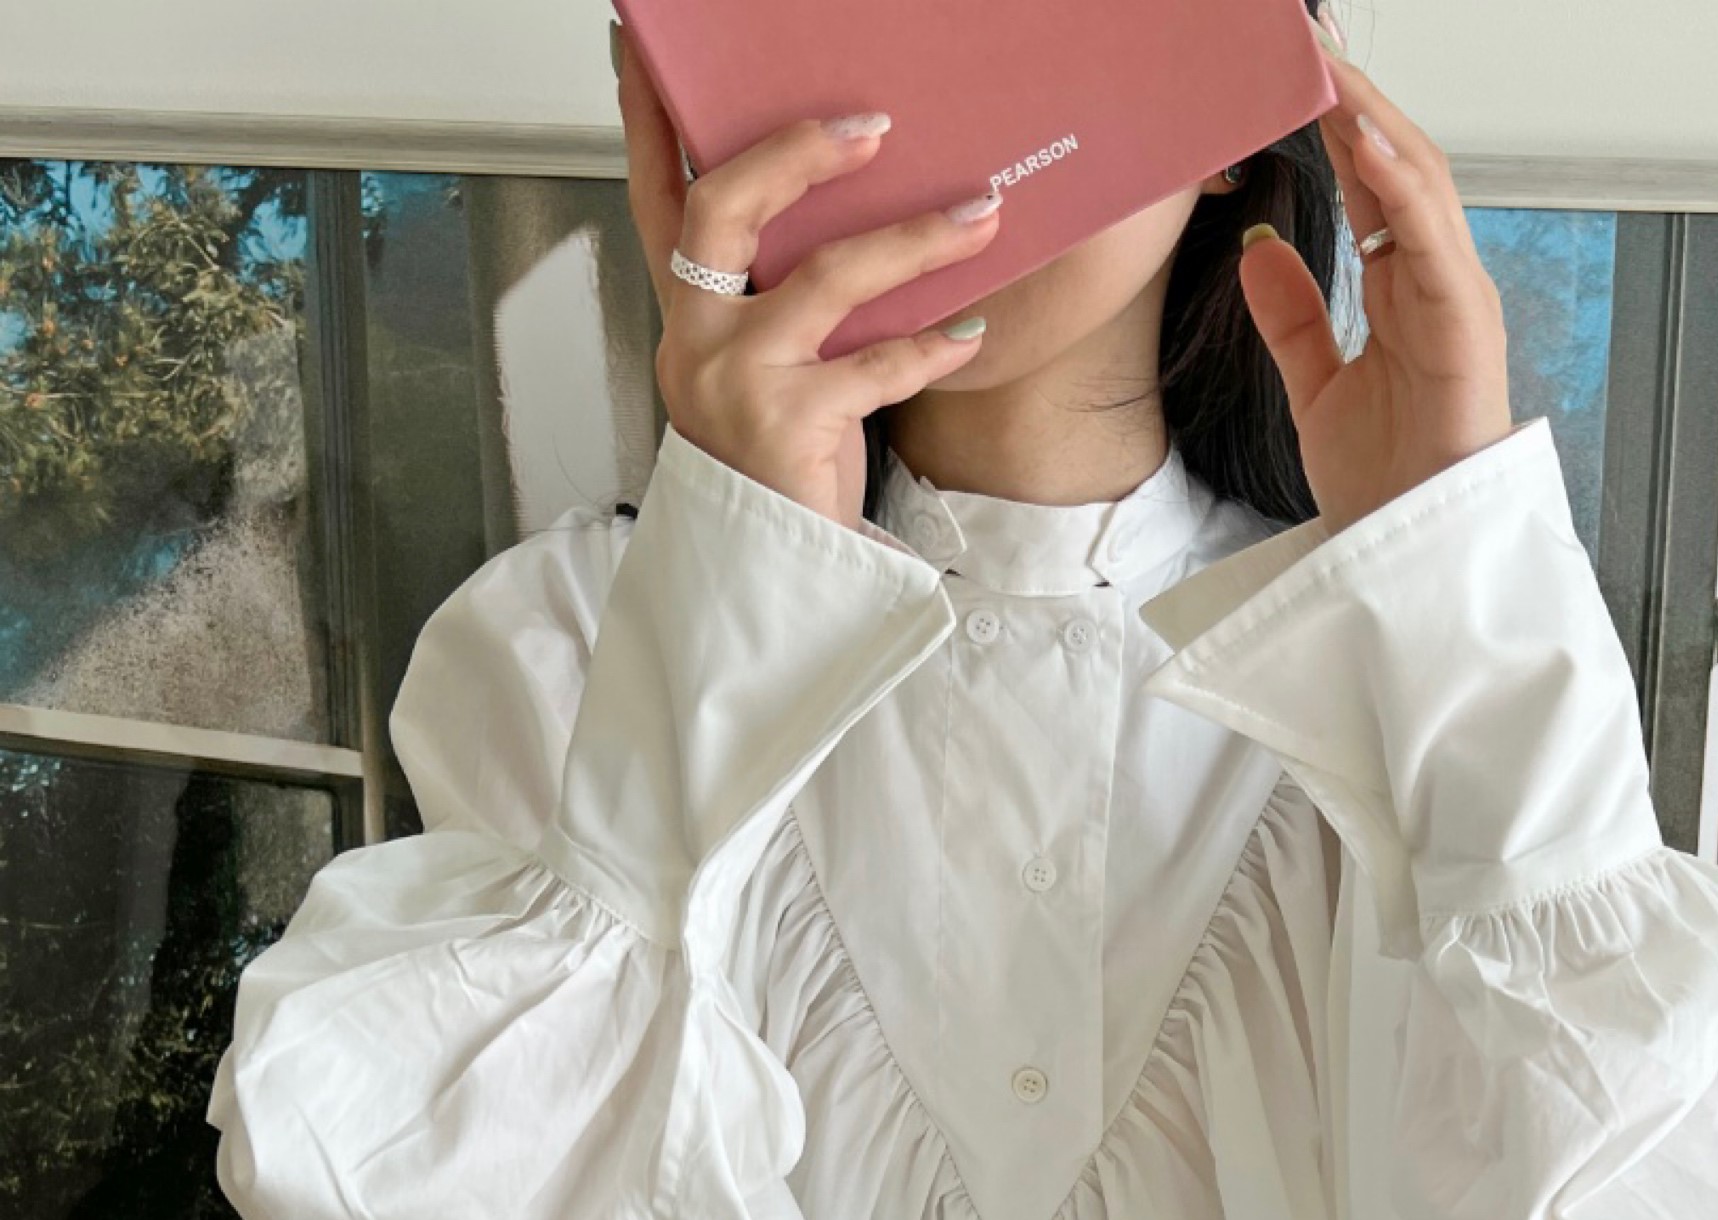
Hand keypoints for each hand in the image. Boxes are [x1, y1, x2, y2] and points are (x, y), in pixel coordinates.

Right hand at [613, 23, 1002, 528]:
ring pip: (826, 278)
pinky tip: (969, 329)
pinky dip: (931, 346)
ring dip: (912, 239)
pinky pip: (875, 367)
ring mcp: (739, 382)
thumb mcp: (760, 370)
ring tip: (977, 215)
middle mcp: (698, 341)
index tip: (651, 57)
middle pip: (725, 210)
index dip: (654, 124)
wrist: (770, 575)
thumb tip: (845, 214)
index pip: (655, 201)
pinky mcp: (789, 426)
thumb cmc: (775, 466)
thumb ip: (775, 299)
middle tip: (872, 127)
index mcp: (686, 318)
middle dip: (799, 154)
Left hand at [1237, 16, 1514, 534]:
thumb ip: (1293, 319)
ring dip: (1374, 118)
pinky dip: (1398, 183)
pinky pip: (1430, 236)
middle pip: (1399, 167)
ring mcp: (1455, 300)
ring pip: (1419, 184)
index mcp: (1405, 294)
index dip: (1338, 125)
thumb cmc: (1381, 488)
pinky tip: (1363, 136)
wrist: (1408, 561)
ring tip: (1330, 65)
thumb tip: (1260, 251)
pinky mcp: (1462, 326)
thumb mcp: (1316, 389)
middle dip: (1357, 100)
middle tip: (1310, 40)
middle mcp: (1436, 285)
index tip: (1296, 74)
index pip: (1372, 186)